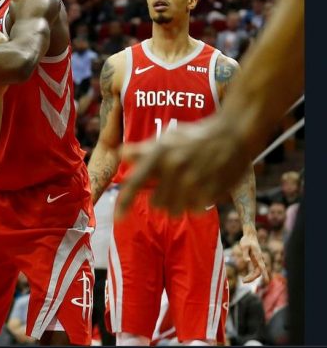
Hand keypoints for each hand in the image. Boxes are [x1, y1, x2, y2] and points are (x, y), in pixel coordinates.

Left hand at [116, 116, 249, 217]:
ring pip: (175, 210)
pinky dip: (197, 203)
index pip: (136, 182)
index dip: (124, 202)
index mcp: (160, 153)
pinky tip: (202, 188)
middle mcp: (174, 167)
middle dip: (162, 198)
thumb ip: (143, 150)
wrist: (233, 133)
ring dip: (179, 203)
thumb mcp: (168, 139)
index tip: (118, 218)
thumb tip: (120, 153)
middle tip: (174, 185)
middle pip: (157, 203)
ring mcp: (194, 180)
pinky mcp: (212, 190)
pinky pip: (196, 209)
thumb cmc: (196, 136)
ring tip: (188, 186)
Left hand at [239, 231, 268, 283]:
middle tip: (243, 281)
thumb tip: (247, 261)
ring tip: (243, 280)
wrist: (249, 236)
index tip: (266, 281)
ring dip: (251, 277)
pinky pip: (254, 270)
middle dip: (252, 278)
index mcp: (258, 256)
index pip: (262, 267)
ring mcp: (258, 261)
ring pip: (257, 272)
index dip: (265, 274)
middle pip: (258, 272)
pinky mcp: (255, 261)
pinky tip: (245, 277)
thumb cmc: (246, 241)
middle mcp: (259, 260)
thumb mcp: (244, 246)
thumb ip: (245, 254)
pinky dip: (251, 275)